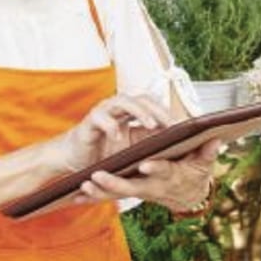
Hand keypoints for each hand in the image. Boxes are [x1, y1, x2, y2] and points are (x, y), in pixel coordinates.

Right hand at [55, 95, 174, 172]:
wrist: (75, 161)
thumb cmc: (105, 153)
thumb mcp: (132, 149)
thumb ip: (150, 143)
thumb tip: (178, 146)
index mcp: (129, 111)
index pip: (152, 103)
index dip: (168, 111)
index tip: (184, 126)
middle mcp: (117, 107)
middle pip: (142, 99)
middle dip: (159, 110)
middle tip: (173, 125)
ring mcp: (103, 112)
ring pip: (123, 102)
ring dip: (140, 112)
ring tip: (153, 125)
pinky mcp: (89, 122)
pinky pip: (100, 118)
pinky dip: (111, 126)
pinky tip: (118, 136)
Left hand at [73, 138, 221, 211]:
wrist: (187, 196)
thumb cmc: (194, 175)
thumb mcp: (203, 165)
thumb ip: (207, 154)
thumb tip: (215, 141)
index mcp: (169, 176)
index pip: (162, 171)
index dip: (155, 168)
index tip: (146, 164)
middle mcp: (152, 186)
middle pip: (130, 187)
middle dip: (112, 183)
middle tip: (95, 176)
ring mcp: (139, 190)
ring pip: (116, 193)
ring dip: (98, 191)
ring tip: (82, 184)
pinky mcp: (129, 191)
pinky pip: (110, 196)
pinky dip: (94, 196)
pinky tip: (76, 194)